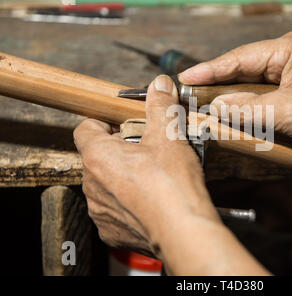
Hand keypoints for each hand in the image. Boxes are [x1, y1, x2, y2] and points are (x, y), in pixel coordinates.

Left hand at [74, 75, 219, 256]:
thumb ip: (161, 106)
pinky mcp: (110, 230)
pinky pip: (113, 209)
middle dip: (119, 150)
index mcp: (98, 155)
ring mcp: (99, 209)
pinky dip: (127, 203)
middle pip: (97, 157)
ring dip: (122, 177)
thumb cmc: (172, 184)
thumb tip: (160, 84)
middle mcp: (91, 183)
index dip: (103, 123)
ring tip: (151, 177)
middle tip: (147, 150)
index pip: (85, 129)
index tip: (122, 125)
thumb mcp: (169, 135)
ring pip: (105, 184)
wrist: (183, 230)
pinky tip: (149, 200)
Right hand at [179, 30, 291, 157]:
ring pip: (249, 84)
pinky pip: (260, 97)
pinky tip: (230, 114)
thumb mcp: (287, 113)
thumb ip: (247, 109)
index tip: (185, 78)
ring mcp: (289, 73)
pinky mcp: (291, 91)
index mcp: (289, 48)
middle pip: (242, 69)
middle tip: (189, 94)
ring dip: (230, 98)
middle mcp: (288, 56)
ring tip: (203, 105)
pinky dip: (245, 107)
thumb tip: (215, 107)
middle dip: (217, 84)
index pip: (240, 58)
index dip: (210, 69)